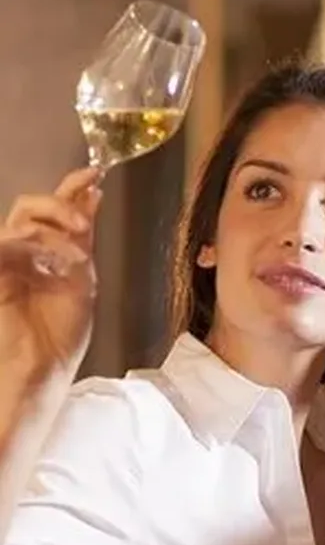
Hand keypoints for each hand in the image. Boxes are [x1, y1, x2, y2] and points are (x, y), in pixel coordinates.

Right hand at [0, 167, 102, 384]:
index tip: (94, 173)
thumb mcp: (81, 278)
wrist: (39, 371)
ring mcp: (2, 262)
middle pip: (28, 205)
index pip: (51, 210)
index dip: (70, 187)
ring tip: (74, 263)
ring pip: (23, 223)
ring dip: (56, 237)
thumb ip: (82, 237)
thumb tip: (92, 194)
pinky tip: (52, 270)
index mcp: (43, 252)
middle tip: (81, 223)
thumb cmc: (59, 333)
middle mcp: (19, 253)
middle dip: (59, 205)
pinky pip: (8, 244)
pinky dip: (36, 251)